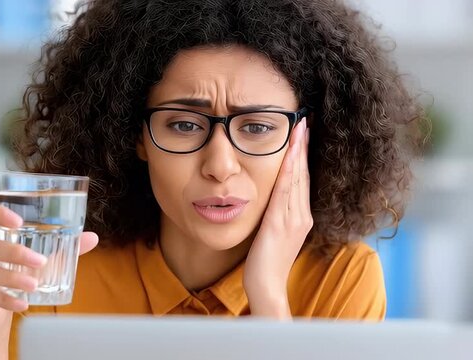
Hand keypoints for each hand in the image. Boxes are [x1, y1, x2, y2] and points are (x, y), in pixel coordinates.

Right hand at [0, 204, 98, 336]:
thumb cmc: (13, 274)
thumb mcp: (36, 260)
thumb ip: (62, 248)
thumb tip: (92, 238)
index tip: (19, 221)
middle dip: (14, 254)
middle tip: (39, 262)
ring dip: (11, 279)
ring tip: (34, 285)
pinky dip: (5, 299)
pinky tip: (22, 304)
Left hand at [243, 118, 312, 316]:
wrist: (267, 286)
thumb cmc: (266, 263)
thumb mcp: (273, 233)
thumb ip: (276, 215)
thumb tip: (270, 200)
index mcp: (300, 217)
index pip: (302, 180)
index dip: (302, 155)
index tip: (302, 133)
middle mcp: (301, 216)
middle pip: (303, 174)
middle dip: (303, 147)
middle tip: (303, 121)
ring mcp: (293, 220)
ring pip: (297, 179)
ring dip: (298, 152)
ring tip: (299, 129)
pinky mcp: (280, 225)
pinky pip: (286, 193)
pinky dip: (289, 172)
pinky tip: (289, 156)